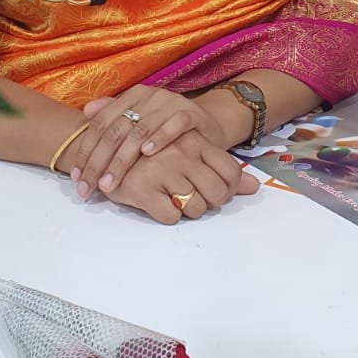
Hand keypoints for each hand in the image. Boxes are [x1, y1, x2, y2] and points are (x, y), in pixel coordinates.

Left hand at [70, 85, 229, 198]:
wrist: (206, 124)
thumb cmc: (166, 128)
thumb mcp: (139, 120)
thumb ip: (113, 115)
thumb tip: (86, 111)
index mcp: (131, 97)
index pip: (101, 123)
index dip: (86, 150)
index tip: (78, 177)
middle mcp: (148, 97)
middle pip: (116, 129)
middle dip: (99, 162)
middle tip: (89, 187)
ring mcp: (169, 103)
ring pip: (139, 130)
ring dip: (122, 159)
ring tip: (110, 183)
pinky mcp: (191, 113)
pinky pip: (174, 124)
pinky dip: (159, 138)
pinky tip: (147, 153)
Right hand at [106, 134, 258, 224]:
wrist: (103, 147)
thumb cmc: (151, 153)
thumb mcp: (187, 150)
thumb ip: (221, 168)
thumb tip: (254, 187)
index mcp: (193, 140)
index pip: (230, 171)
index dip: (228, 190)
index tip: (214, 193)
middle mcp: (181, 153)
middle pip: (217, 193)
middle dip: (209, 203)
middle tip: (194, 199)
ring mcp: (161, 170)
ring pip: (195, 207)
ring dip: (187, 210)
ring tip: (171, 198)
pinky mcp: (141, 189)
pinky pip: (171, 216)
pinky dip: (166, 215)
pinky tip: (156, 203)